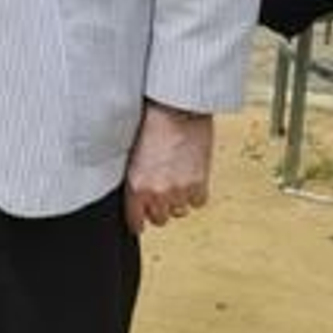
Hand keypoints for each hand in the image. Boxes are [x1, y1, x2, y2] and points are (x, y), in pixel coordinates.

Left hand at [124, 100, 213, 234]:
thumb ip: (134, 179)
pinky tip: (189, 176)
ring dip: (177, 200)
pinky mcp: (200, 185)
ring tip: (174, 179)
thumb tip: (136, 196)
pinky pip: (198, 202)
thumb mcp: (132, 155)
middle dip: (158, 207)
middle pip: (160, 219)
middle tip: (159, 191)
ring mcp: (180, 191)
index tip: (139, 221)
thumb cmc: (151, 126)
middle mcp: (157, 192)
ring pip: (180, 211)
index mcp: (135, 185)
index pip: (135, 221)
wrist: (177, 111)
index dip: (138, 221)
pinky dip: (195, 193)